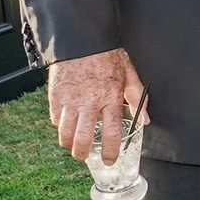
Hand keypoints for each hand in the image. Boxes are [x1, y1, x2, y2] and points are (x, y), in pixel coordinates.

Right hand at [48, 47, 144, 162]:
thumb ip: (137, 97)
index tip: (109, 159)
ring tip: (73, 145)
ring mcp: (69, 100)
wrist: (82, 40)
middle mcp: (88, 103)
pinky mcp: (55, 95)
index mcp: (109, 98)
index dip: (110, 151)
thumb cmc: (106, 56)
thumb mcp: (128, 73)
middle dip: (82, 153)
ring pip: (64, 132)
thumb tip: (145, 119)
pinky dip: (59, 125)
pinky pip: (54, 118)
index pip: (111, 132)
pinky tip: (66, 125)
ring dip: (68, 143)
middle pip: (82, 139)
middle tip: (85, 156)